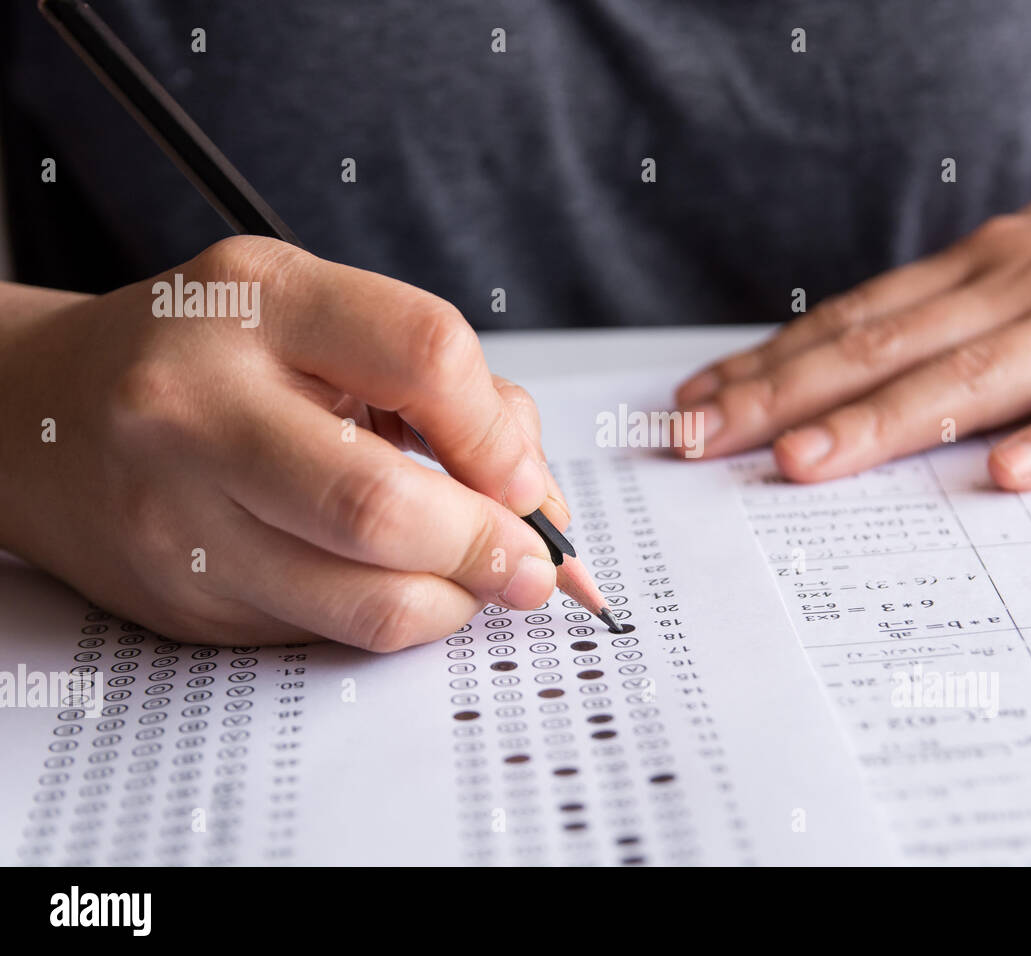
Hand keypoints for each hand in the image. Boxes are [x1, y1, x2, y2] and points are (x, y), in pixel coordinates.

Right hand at [0, 236, 569, 649]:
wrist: (44, 413)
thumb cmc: (206, 355)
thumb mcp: (319, 318)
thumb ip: (442, 390)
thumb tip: (535, 497)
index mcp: (261, 302)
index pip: (425, 356)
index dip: (501, 434)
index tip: (523, 478)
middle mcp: (201, 406)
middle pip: (384, 506)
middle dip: (487, 548)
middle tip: (529, 561)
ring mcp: (180, 514)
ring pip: (364, 601)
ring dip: (455, 602)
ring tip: (474, 578)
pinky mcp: (183, 600)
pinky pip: (327, 633)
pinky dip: (390, 617)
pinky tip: (391, 581)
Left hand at [676, 137, 1030, 487]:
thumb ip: (958, 311)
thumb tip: (865, 360)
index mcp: (987, 266)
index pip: (855, 318)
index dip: (769, 362)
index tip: (695, 401)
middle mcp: (1025, 284)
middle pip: (886, 346)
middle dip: (781, 396)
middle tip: (696, 441)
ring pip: (978, 375)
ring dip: (883, 421)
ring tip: (802, 463)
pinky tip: (1012, 477)